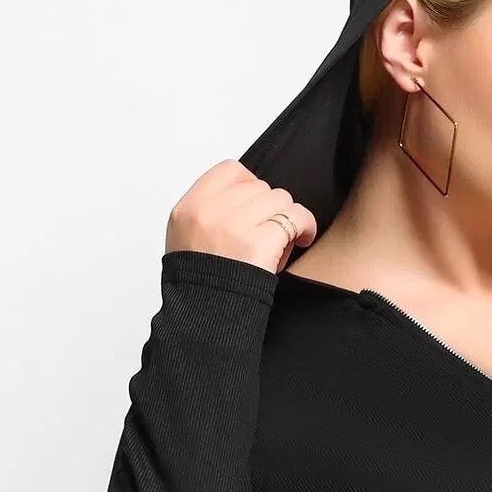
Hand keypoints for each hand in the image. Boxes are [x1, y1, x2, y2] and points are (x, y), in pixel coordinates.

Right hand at [165, 159, 317, 272]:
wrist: (207, 320)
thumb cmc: (203, 286)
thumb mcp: (187, 241)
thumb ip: (209, 213)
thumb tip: (246, 195)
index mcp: (189, 209)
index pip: (229, 171)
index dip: (250, 185)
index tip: (257, 207)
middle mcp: (209, 212)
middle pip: (259, 187)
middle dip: (270, 209)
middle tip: (269, 234)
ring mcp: (233, 225)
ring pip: (280, 198)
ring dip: (287, 219)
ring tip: (282, 242)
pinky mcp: (259, 241)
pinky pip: (295, 216)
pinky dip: (305, 226)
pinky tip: (303, 239)